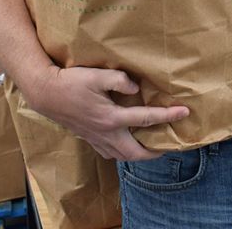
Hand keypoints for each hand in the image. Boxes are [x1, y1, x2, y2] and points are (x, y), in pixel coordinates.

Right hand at [25, 65, 189, 160]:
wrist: (46, 94)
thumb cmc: (72, 82)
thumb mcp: (97, 75)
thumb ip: (120, 80)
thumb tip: (136, 88)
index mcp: (111, 117)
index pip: (146, 118)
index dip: (168, 116)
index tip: (184, 112)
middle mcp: (106, 133)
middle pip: (136, 152)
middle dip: (155, 153)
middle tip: (169, 146)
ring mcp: (96, 139)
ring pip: (122, 156)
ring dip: (139, 155)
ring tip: (151, 148)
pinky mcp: (89, 138)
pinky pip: (110, 153)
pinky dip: (123, 153)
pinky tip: (126, 145)